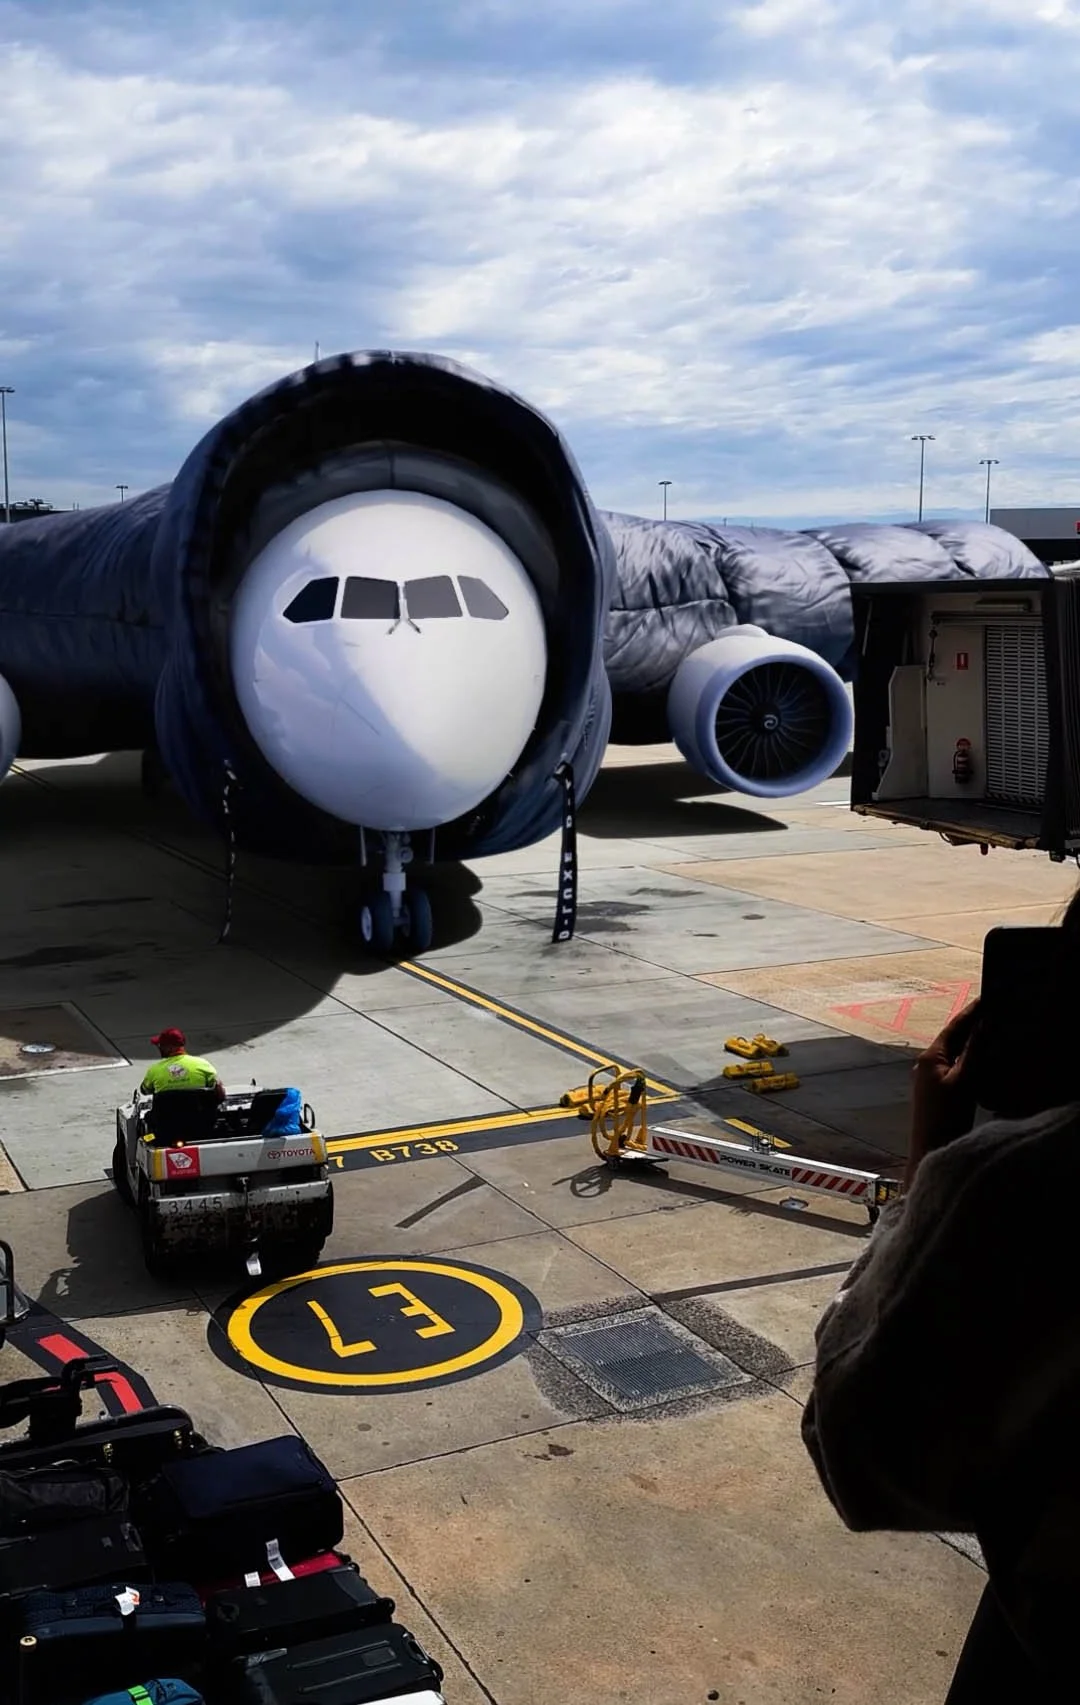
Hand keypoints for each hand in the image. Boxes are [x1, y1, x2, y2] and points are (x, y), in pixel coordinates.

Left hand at [907, 1001, 979, 1186]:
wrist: (930, 1153)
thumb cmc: (944, 1118)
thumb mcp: (964, 1082)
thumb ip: (974, 1052)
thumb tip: (984, 1024)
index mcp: (930, 1057)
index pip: (954, 1027)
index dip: (972, 1012)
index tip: (987, 998)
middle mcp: (926, 1064)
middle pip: (953, 1038)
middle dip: (972, 1025)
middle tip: (993, 1012)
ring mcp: (929, 1079)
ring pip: (954, 1054)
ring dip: (971, 1043)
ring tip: (990, 1031)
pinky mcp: (936, 1093)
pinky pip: (954, 1069)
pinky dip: (968, 1061)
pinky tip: (980, 1063)